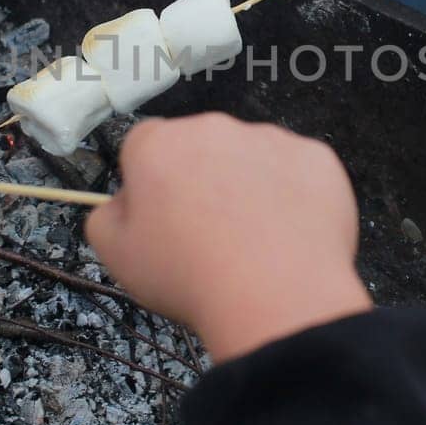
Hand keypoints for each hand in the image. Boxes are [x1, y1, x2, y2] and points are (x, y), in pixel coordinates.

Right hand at [85, 114, 371, 363]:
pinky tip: (291, 236)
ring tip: (256, 243)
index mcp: (159, 144)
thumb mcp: (116, 256)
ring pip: (253, 158)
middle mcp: (214, 127)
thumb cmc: (187, 277)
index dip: (153, 184)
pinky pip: (299, 172)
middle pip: (202, 148)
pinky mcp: (317, 157)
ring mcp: (270, 139)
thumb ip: (108, 215)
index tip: (165, 221)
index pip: (145, 146)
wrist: (274, 297)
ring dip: (250, 186)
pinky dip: (295, 197)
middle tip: (211, 236)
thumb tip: (124, 202)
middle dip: (203, 180)